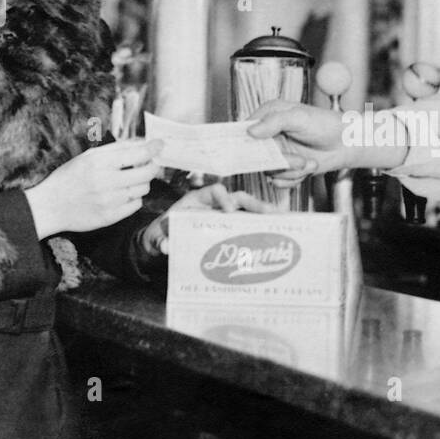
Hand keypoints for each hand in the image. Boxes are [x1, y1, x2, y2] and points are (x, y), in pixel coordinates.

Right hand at [25, 139, 162, 238]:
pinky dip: (133, 198)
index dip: (153, 148)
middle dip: (153, 166)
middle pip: (147, 173)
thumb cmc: (70, 177)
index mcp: (99, 162)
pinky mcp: (111, 217)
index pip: (138, 153)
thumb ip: (116, 148)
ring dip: (142, 183)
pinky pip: (136, 205)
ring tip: (130, 180)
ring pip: (143, 189)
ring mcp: (109, 201)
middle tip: (150, 164)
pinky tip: (122, 194)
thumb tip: (142, 142)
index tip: (160, 144)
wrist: (50, 206)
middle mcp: (106, 181)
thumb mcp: (89, 157)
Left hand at [138, 183, 281, 257]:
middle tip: (271, 213)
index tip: (228, 210)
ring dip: (264, 215)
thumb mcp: (158, 238)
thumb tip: (166, 247)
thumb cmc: (162, 235)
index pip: (214, 191)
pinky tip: (274, 234)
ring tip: (281, 222)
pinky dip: (260, 227)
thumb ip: (161, 242)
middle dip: (256, 204)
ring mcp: (224, 217)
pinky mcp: (229, 229)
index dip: (223, 198)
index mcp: (197, 201)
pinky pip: (247, 225)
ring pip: (247, 210)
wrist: (162, 241)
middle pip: (238, 198)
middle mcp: (214, 206)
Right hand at [247, 100, 407, 187]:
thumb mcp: (300, 117)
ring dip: (292, 171)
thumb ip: (274, 121)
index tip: (255, 154)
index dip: (247, 144)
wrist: (347, 144)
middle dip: (280, 162)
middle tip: (298, 160)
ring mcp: (277, 152)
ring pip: (269, 171)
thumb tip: (250, 131)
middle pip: (257, 156)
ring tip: (309, 162)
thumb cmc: (326, 124)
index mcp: (268, 115)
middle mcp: (269, 134)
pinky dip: (295, 178)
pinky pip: (279, 181)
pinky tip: (308, 167)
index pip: (244, 130)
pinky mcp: (285, 167)